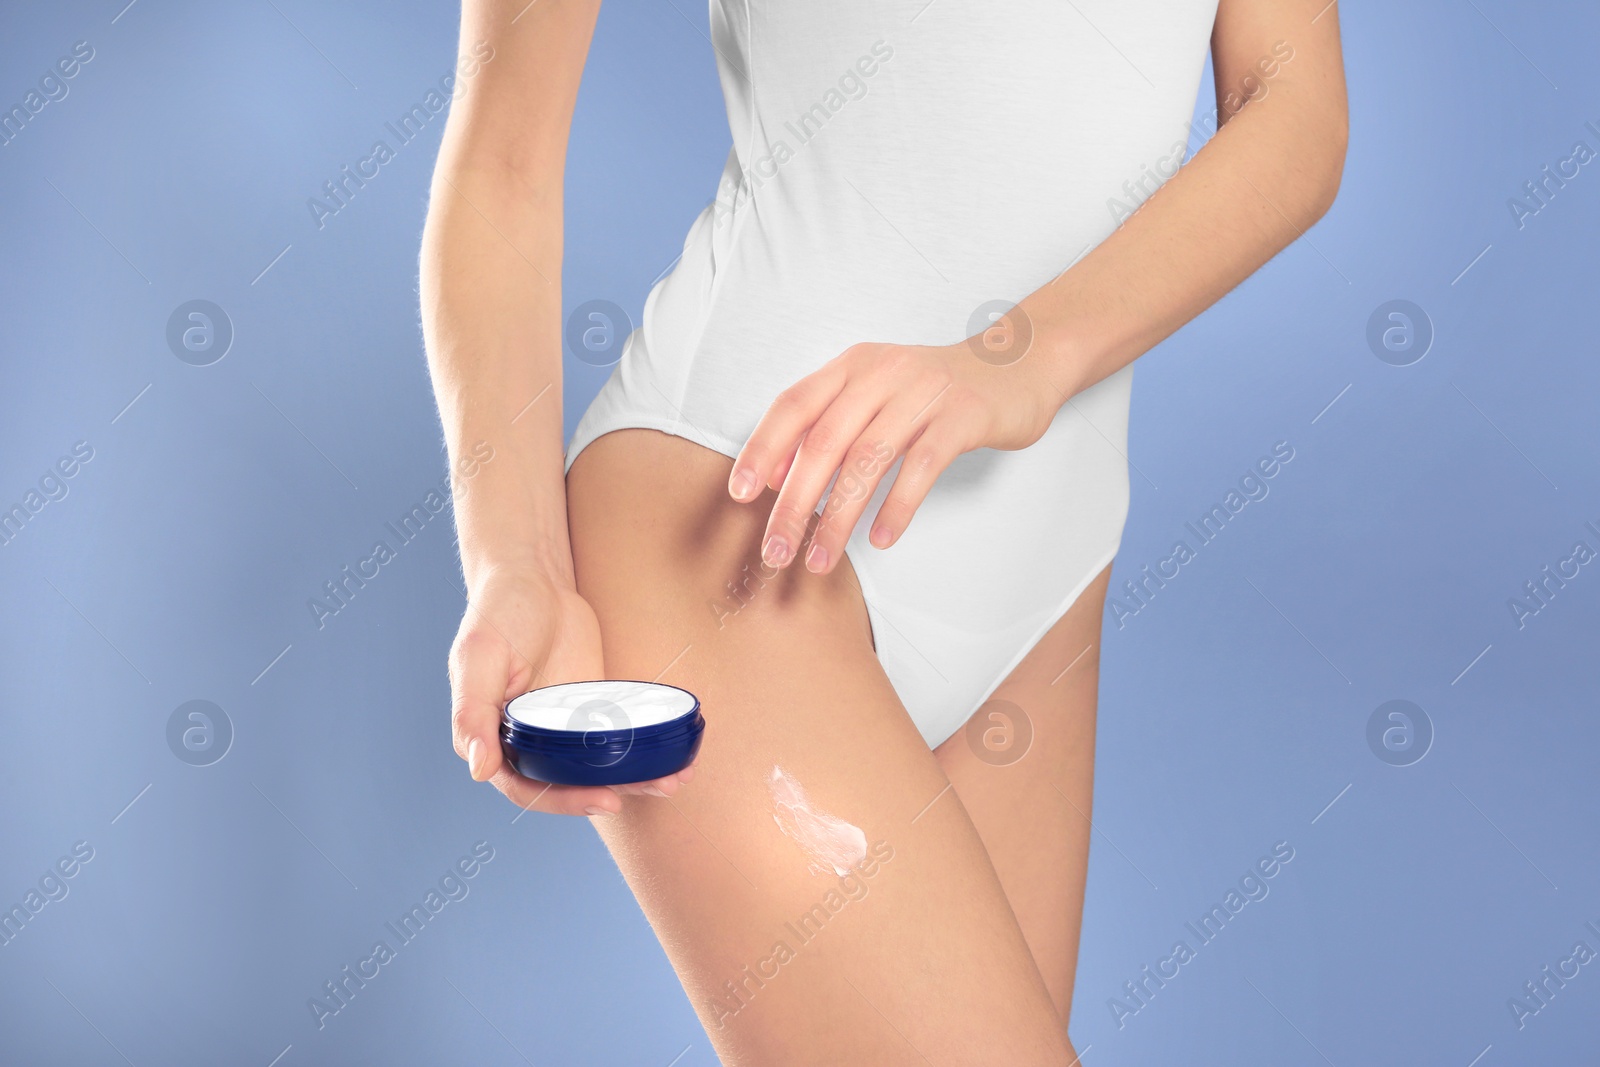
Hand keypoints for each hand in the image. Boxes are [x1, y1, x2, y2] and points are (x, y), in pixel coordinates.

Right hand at [448, 564, 695, 815]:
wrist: (533, 577)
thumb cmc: (497, 613)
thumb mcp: (477, 661)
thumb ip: (472, 715)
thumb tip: (479, 769)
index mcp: (494, 738)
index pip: (527, 787)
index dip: (564, 801)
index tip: (604, 800)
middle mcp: (528, 740)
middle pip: (568, 784)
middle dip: (608, 793)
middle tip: (652, 790)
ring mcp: (563, 726)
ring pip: (596, 766)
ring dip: (634, 778)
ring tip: (675, 781)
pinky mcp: (592, 707)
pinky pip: (616, 737)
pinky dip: (641, 749)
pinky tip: (674, 755)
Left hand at [726, 339, 1057, 573]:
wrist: (1017, 363)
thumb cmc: (936, 389)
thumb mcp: (877, 394)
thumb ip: (830, 426)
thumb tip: (779, 478)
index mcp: (852, 366)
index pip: (793, 405)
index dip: (762, 449)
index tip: (739, 494)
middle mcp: (882, 373)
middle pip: (823, 442)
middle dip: (793, 503)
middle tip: (776, 551)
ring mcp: (924, 392)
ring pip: (867, 460)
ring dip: (838, 517)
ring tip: (821, 560)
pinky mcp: (963, 415)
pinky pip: (922, 466)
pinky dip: (898, 505)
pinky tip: (882, 538)